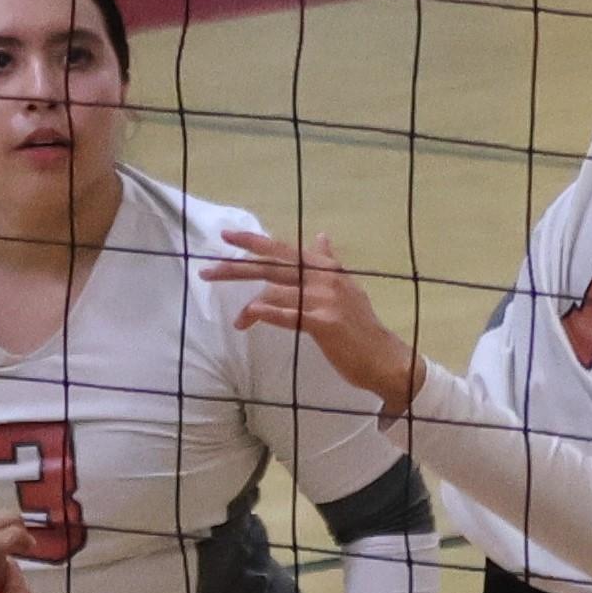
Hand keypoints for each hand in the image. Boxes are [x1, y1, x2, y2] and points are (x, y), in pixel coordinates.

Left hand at [203, 232, 422, 420]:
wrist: (383, 357)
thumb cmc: (359, 325)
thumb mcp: (346, 287)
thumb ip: (328, 262)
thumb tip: (321, 235)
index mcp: (326, 268)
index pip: (284, 250)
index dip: (255, 242)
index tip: (227, 236)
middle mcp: (325, 277)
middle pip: (273, 267)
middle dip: (237, 268)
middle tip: (208, 271)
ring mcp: (325, 299)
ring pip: (276, 293)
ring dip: (250, 308)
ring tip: (237, 322)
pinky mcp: (325, 323)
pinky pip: (290, 315)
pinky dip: (269, 313)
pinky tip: (251, 314)